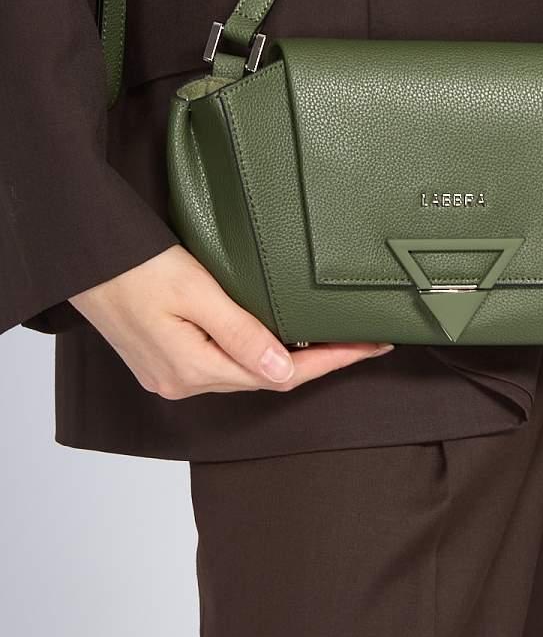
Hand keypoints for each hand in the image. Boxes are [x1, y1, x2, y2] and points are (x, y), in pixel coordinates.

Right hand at [68, 245, 392, 399]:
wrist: (79, 257)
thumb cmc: (131, 265)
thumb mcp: (195, 291)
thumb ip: (241, 331)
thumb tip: (285, 369)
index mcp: (191, 369)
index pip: (279, 375)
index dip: (330, 362)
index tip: (368, 347)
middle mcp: (182, 380)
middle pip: (266, 377)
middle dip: (318, 360)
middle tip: (361, 338)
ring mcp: (170, 373)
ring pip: (245, 370)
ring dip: (289, 356)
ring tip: (332, 338)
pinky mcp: (163, 359)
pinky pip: (223, 362)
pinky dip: (257, 351)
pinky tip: (278, 336)